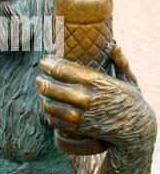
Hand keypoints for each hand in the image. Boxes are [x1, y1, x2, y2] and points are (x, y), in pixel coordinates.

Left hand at [35, 45, 156, 151]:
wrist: (135, 128)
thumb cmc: (129, 99)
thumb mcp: (127, 78)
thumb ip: (119, 60)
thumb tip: (113, 44)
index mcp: (94, 81)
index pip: (62, 70)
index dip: (48, 65)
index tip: (42, 63)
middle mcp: (85, 97)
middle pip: (51, 88)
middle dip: (40, 81)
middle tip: (37, 79)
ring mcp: (81, 115)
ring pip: (50, 106)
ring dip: (42, 98)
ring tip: (41, 93)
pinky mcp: (78, 128)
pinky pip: (55, 121)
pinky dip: (49, 115)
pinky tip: (48, 108)